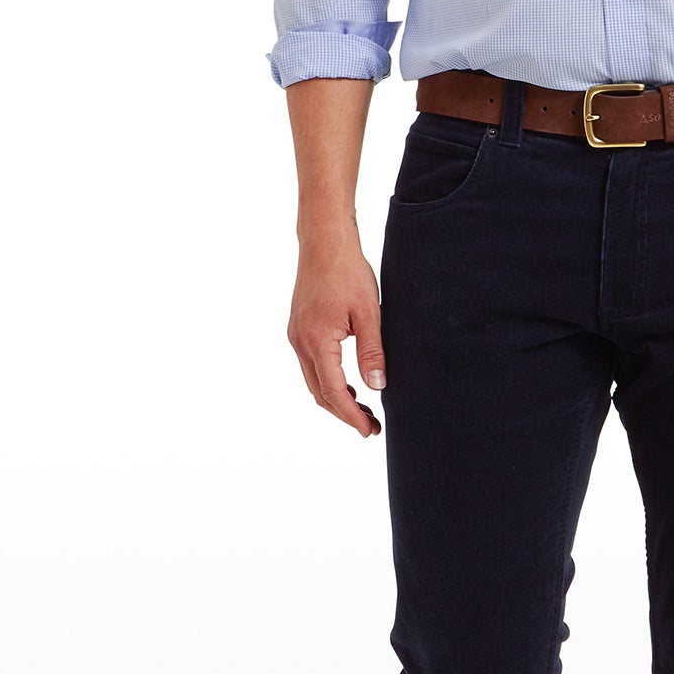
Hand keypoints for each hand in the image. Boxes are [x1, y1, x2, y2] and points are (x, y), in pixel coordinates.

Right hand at [288, 222, 385, 438]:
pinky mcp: (298, 329)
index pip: (334, 392)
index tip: (369, 431)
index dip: (352, 416)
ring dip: (336, 398)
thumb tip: (377, 388)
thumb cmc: (348, 272)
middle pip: (319, 392)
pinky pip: (311, 365)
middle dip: (344, 413)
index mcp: (317, 341)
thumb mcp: (369, 313)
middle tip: (371, 426)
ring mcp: (296, 336)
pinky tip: (349, 382)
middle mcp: (300, 342)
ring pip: (313, 380)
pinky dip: (328, 380)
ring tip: (364, 409)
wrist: (324, 242)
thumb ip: (372, 352)